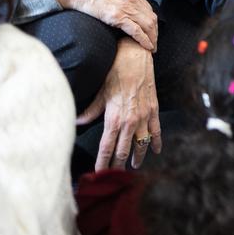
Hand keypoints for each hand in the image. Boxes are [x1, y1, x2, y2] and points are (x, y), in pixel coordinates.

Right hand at [52, 0, 156, 51]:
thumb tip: (123, 8)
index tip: (152, 31)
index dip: (152, 22)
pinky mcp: (117, 16)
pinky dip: (144, 40)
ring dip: (152, 38)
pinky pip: (136, 30)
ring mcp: (125, 7)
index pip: (148, 9)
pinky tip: (146, 46)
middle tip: (154, 43)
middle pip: (151, 18)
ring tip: (152, 48)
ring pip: (147, 25)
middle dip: (155, 32)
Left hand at [76, 38, 161, 170]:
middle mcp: (130, 121)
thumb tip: (77, 121)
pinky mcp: (154, 110)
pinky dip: (156, 142)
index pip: (106, 147)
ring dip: (137, 158)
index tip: (99, 174)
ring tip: (133, 167)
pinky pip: (156, 131)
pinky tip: (155, 151)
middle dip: (119, 165)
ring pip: (141, 144)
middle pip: (124, 150)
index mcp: (114, 118)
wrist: (135, 58)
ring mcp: (145, 117)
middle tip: (114, 176)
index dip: (103, 163)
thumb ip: (90, 111)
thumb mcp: (99, 93)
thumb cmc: (115, 73)